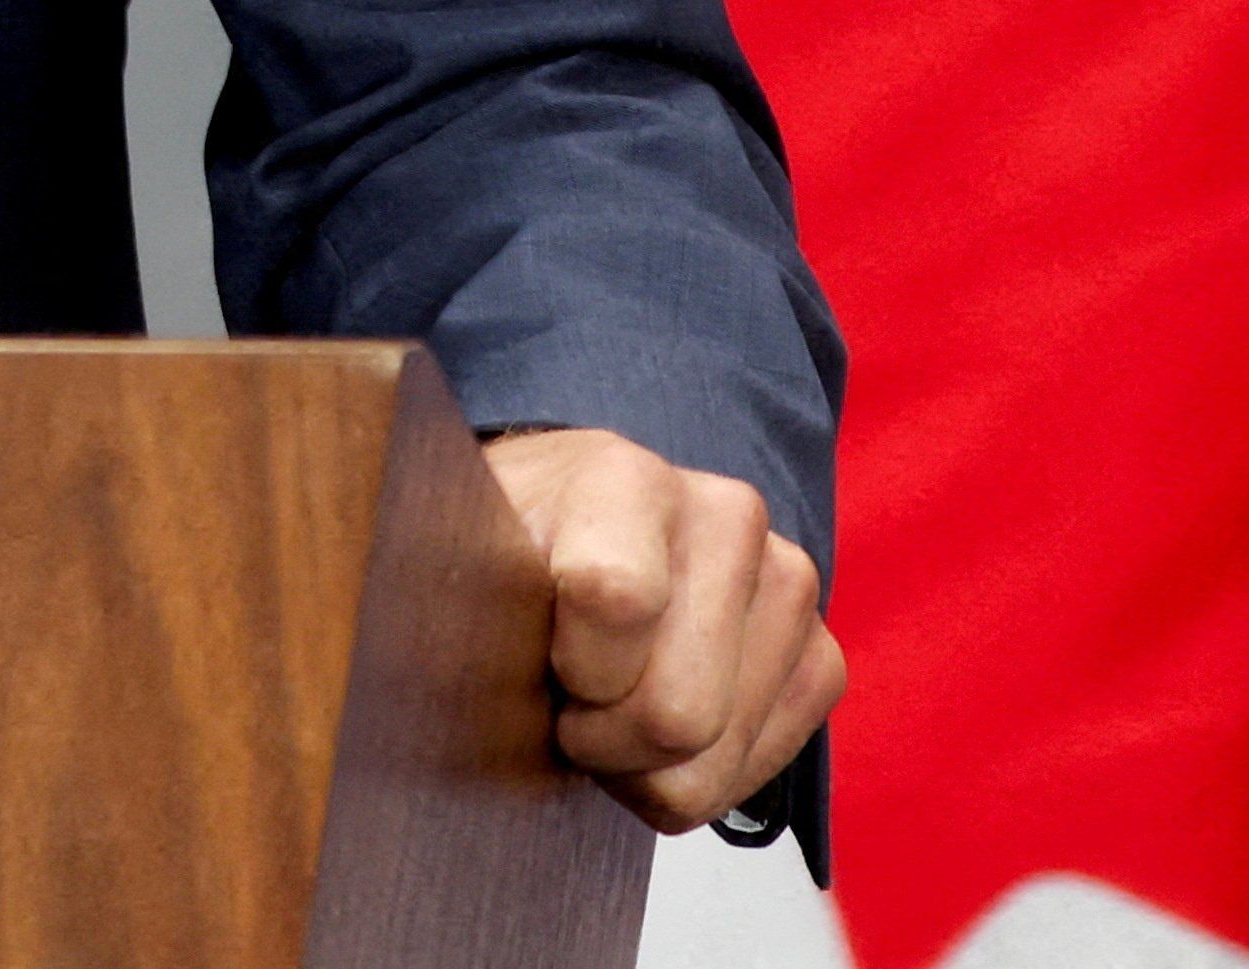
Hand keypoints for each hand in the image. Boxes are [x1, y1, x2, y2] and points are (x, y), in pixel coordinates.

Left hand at [477, 427, 844, 829]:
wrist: (562, 536)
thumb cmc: (498, 558)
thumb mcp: (450, 563)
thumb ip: (452, 601)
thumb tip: (429, 667)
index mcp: (623, 475)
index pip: (615, 599)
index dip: (570, 669)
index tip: (537, 655)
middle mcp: (725, 512)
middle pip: (677, 713)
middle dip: (603, 740)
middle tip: (565, 700)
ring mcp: (786, 579)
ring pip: (714, 758)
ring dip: (643, 765)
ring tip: (604, 706)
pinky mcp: (819, 649)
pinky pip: (760, 768)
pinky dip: (694, 773)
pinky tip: (654, 718)